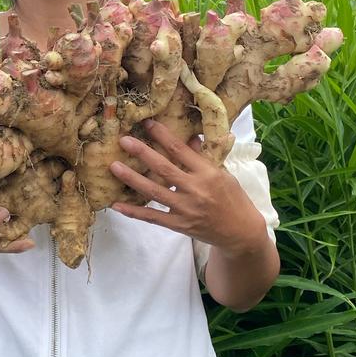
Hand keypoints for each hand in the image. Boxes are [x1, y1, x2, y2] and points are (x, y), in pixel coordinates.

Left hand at [108, 120, 267, 254]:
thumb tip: (190, 137)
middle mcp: (196, 190)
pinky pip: (153, 218)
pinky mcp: (179, 225)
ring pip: (154, 192)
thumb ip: (203, 157)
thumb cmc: (233, 198)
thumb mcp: (222, 173)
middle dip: (142, 153)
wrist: (241, 232)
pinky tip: (116, 205)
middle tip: (123, 140)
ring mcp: (186, 209)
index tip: (147, 123)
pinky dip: (134, 212)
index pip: (181, 150)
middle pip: (164, 168)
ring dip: (132, 179)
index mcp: (208, 173)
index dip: (162, 135)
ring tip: (114, 167)